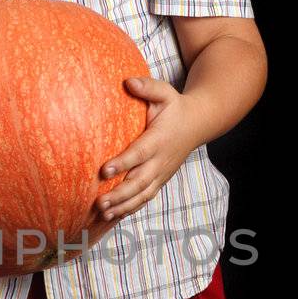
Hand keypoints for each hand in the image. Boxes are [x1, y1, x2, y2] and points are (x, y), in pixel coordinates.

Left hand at [94, 76, 202, 222]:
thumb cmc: (175, 107)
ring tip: (103, 214)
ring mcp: (162, 173)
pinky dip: (130, 208)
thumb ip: (147, 87)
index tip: (104, 170)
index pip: (139, 153)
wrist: (198, 123)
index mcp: (159, 139)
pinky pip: (145, 197)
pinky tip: (113, 216)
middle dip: (120, 194)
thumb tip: (127, 82)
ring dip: (123, 206)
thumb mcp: (165, 92)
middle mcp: (161, 160)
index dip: (123, 163)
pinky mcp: (160, 180)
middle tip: (99, 202)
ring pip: (143, 194)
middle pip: (140, 181)